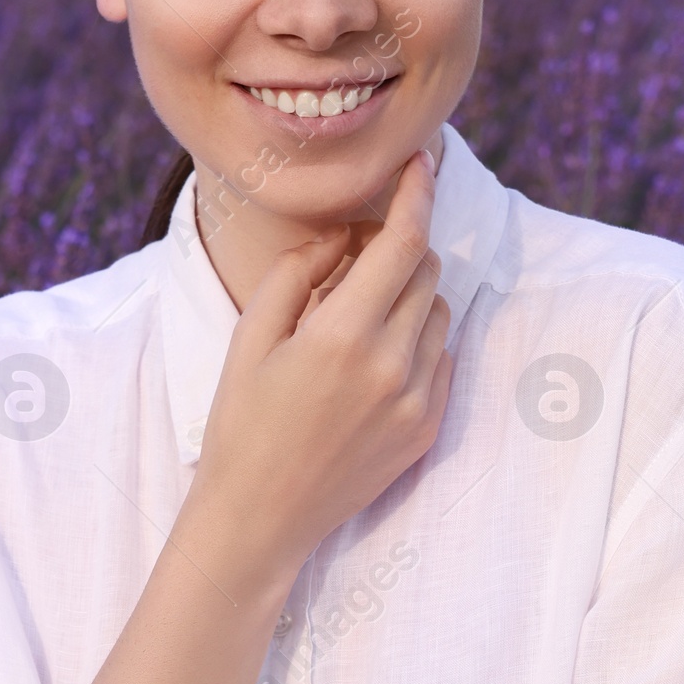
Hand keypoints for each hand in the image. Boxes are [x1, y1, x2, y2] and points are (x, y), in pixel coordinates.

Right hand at [184, 148, 451, 586]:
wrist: (259, 518)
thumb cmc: (242, 423)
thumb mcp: (251, 336)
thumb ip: (299, 272)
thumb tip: (343, 236)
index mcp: (342, 336)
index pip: (404, 242)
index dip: (417, 194)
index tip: (422, 164)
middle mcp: (391, 366)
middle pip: (426, 271)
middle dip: (397, 253)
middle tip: (351, 267)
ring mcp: (416, 401)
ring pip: (439, 314)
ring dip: (409, 299)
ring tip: (357, 326)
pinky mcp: (427, 430)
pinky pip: (441, 359)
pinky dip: (416, 344)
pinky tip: (371, 368)